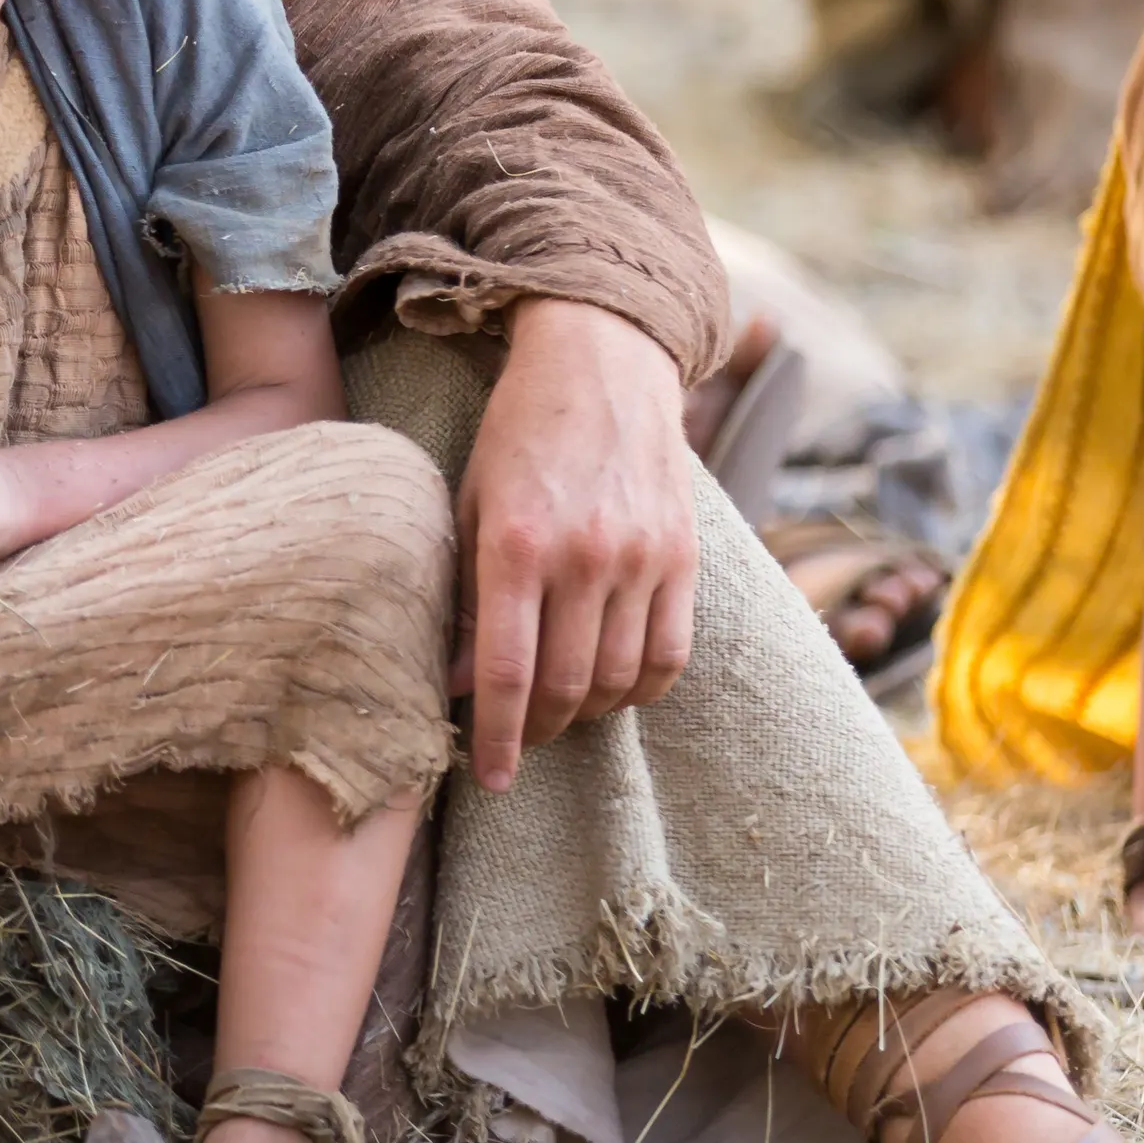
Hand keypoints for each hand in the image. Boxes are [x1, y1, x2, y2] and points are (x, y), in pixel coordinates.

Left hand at [453, 298, 700, 790]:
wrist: (601, 364)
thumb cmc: (516, 436)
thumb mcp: (469, 504)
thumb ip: (466, 595)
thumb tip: (459, 685)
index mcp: (517, 544)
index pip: (506, 671)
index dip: (496, 736)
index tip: (487, 778)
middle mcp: (584, 557)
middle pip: (565, 686)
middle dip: (535, 731)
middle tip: (515, 743)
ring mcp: (641, 559)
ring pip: (619, 680)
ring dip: (585, 713)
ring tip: (556, 712)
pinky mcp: (684, 557)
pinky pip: (670, 654)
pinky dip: (640, 688)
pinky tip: (610, 687)